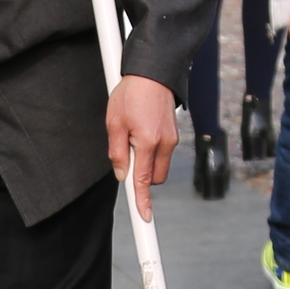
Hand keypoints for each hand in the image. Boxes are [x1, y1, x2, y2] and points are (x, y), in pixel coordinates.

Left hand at [105, 75, 178, 223]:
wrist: (153, 72)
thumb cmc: (131, 94)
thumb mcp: (114, 122)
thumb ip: (117, 152)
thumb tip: (122, 174)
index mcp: (148, 142)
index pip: (143, 180)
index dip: (142, 200)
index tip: (144, 216)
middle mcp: (165, 143)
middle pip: (155, 177)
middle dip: (142, 176)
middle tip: (127, 152)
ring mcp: (173, 139)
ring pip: (159, 166)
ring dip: (146, 162)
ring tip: (133, 135)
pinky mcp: (175, 134)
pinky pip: (163, 153)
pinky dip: (152, 151)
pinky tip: (142, 131)